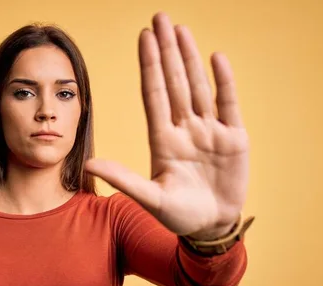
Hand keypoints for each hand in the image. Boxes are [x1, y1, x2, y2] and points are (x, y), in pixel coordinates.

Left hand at [84, 12, 249, 238]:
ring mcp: (209, 131)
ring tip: (181, 30)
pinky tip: (216, 58)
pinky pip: (228, 104)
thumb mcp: (150, 197)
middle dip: (166, 51)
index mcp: (162, 140)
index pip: (153, 94)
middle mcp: (184, 129)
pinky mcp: (233, 138)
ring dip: (189, 58)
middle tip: (160, 18)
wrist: (211, 227)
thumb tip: (88, 164)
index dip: (149, 66)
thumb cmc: (178, 215)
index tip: (143, 38)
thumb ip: (123, 178)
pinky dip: (223, 82)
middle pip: (173, 82)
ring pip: (197, 86)